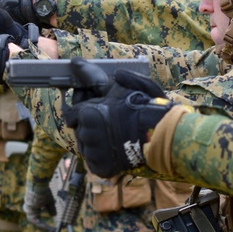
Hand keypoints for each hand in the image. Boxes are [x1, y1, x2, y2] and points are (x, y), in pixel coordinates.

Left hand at [24, 178, 55, 231]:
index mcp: (33, 207)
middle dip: (43, 228)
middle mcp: (30, 210)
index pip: (37, 218)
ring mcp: (29, 211)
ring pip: (36, 223)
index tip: (50, 228)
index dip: (43, 224)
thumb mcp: (49, 201)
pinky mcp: (30, 211)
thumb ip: (50, 208)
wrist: (38, 184)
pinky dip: (43, 226)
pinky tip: (49, 228)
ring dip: (44, 228)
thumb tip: (53, 215)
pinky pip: (36, 222)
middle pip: (36, 222)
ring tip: (52, 231)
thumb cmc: (43, 190)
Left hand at [64, 61, 172, 176]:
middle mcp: (86, 135)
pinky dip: (101, 157)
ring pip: (85, 147)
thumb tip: (75, 62)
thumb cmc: (142, 105)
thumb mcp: (119, 86)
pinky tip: (115, 148)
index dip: (83, 110)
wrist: (161, 132)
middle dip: (90, 125)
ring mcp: (93, 154)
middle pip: (79, 131)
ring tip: (114, 136)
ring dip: (95, 142)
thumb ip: (93, 76)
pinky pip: (93, 162)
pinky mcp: (101, 168)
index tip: (99, 109)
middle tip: (111, 122)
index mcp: (88, 114)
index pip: (71, 114)